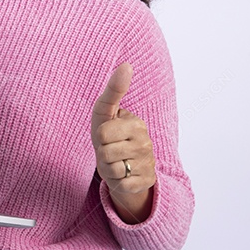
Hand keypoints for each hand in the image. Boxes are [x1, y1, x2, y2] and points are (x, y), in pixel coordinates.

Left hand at [90, 62, 155, 222]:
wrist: (122, 167)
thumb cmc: (109, 135)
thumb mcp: (106, 113)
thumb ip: (114, 89)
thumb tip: (127, 64)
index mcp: (137, 124)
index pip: (103, 133)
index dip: (100, 137)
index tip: (107, 135)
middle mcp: (147, 143)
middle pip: (107, 152)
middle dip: (103, 154)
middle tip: (110, 151)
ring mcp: (149, 163)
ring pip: (114, 170)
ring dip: (109, 168)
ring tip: (116, 162)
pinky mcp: (148, 182)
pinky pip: (122, 185)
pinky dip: (117, 183)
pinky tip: (124, 176)